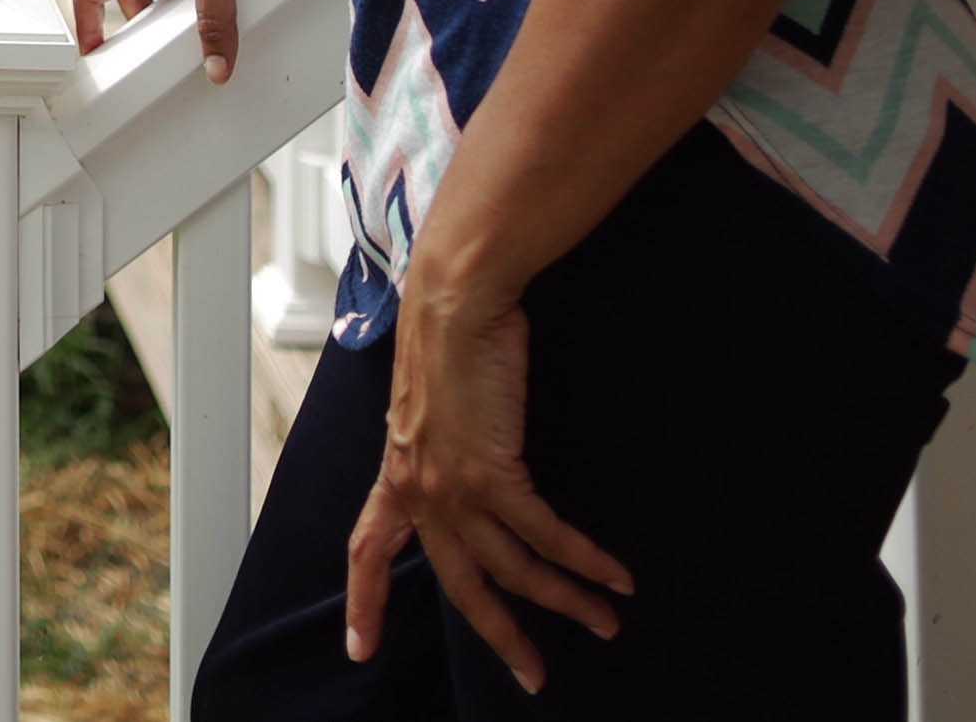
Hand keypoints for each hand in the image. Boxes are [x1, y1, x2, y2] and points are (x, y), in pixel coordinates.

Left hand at [342, 284, 631, 688]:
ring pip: (513, 570)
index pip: (368, 549)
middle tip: (532, 675)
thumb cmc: (448, 340)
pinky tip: (614, 577)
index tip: (361, 649)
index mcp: (397, 475)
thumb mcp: (427, 406)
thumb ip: (437, 447)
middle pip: (459, 585)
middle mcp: (419, 489)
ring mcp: (452, 485)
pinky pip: (544, 536)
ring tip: (604, 623)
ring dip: (565, 601)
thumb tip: (460, 464)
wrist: (453, 300)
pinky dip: (583, 561)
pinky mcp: (490, 472)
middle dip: (500, 636)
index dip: (366, 601)